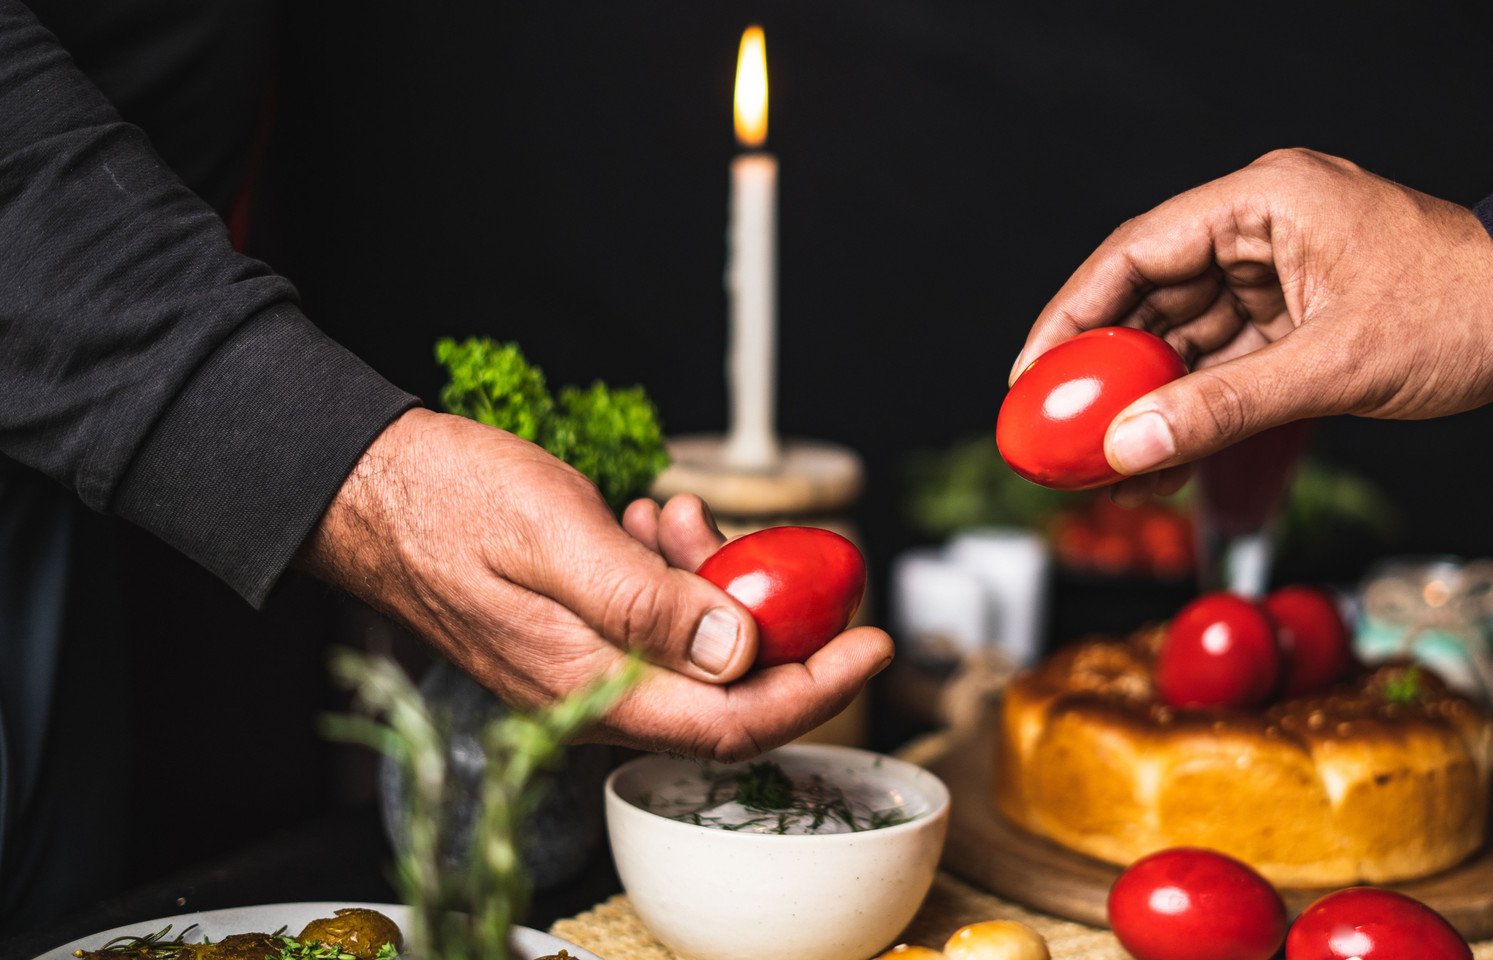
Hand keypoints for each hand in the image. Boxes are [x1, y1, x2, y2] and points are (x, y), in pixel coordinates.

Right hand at [298, 408, 891, 759]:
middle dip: (766, 619)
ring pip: (695, 650)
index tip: (874, 641)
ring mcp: (581, 672)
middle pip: (727, 692)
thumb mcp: (558, 536)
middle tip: (767, 550)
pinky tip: (652, 523)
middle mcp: (591, 696)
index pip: (734, 723)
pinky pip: (655, 625)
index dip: (817, 688)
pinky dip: (674, 574)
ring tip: (682, 516)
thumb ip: (647, 602)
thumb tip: (739, 652)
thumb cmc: (447, 502)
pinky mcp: (574, 642)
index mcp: (590, 687)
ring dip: (714, 583)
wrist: (365, 490)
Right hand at [1010, 149, 1492, 501]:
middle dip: (1108, 371)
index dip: (1072, 316)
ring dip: (1153, 402)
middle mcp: (1267, 230)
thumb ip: (1223, 408)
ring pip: (1191, 341)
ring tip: (1109, 467)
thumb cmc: (1470, 312)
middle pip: (1155, 299)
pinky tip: (1167, 458)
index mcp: (1266, 202)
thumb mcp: (1335, 367)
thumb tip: (1130, 445)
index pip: (1136, 253)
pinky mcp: (1308, 319)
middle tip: (1060, 434)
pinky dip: (1202, 412)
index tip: (1032, 376)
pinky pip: (1233, 367)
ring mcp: (1287, 276)